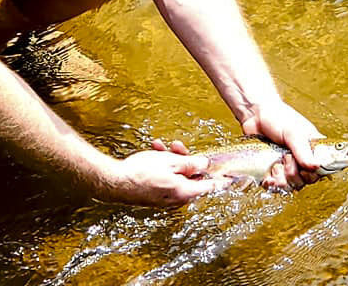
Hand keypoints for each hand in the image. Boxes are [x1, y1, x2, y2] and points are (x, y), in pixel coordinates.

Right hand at [104, 145, 231, 206]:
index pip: (210, 187)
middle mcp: (177, 199)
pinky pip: (165, 179)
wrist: (115, 182)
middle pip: (192, 178)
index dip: (222, 179)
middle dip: (187, 160)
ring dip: (172, 160)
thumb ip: (190, 163)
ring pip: (177, 176)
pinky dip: (162, 167)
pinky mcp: (155, 195)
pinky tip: (154, 153)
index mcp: (184, 192)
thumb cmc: (141, 172)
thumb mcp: (169, 161)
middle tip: (178, 147)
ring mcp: (165, 199)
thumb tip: (205, 163)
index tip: (232, 177)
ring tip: (161, 147)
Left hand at [241, 97, 324, 191]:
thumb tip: (316, 167)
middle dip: (294, 175)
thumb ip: (303, 150)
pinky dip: (271, 184)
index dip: (312, 174)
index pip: (320, 171)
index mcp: (312, 150)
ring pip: (289, 185)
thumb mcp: (294, 133)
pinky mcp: (271, 169)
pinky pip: (274, 185)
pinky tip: (268, 178)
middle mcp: (300, 160)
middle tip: (286, 159)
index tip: (303, 168)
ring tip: (275, 166)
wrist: (255, 115)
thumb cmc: (278, 118)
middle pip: (303, 181)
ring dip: (282, 180)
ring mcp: (285, 165)